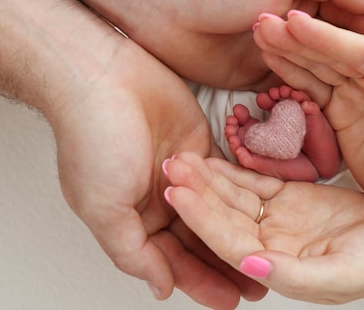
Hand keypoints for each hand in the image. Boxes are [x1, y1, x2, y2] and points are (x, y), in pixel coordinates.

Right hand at [50, 39, 266, 308]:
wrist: (104, 76)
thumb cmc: (93, 138)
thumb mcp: (103, 206)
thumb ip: (131, 251)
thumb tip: (160, 287)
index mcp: (134, 220)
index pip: (172, 260)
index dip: (201, 281)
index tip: (230, 300)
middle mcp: (159, 201)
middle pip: (200, 240)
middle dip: (226, 264)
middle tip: (259, 286)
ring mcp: (182, 174)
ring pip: (217, 212)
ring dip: (240, 233)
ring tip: (270, 254)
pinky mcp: (201, 147)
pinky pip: (226, 178)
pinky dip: (242, 196)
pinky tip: (266, 212)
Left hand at [133, 0, 363, 90]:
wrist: (161, 4)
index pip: (357, 14)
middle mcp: (299, 23)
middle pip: (344, 47)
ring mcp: (280, 53)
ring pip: (322, 72)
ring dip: (345, 88)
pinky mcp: (258, 77)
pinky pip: (292, 91)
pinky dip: (310, 102)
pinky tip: (333, 117)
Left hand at [163, 152, 363, 303]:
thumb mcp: (341, 273)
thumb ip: (294, 273)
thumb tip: (250, 265)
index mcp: (275, 266)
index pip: (227, 242)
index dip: (201, 219)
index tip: (177, 194)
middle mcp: (268, 244)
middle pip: (223, 216)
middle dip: (196, 192)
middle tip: (171, 164)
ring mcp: (276, 219)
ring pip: (234, 197)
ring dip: (207, 179)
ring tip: (182, 157)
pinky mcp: (289, 197)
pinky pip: (255, 181)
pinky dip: (233, 170)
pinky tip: (212, 157)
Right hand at [253, 12, 363, 232]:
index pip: (358, 49)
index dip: (326, 36)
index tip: (295, 22)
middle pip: (333, 51)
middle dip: (298, 37)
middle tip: (265, 22)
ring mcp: (355, 91)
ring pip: (318, 64)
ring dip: (290, 49)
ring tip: (261, 33)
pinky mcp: (339, 109)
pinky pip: (311, 86)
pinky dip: (291, 73)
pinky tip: (272, 57)